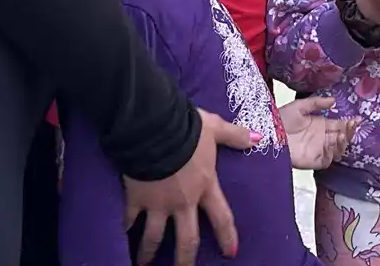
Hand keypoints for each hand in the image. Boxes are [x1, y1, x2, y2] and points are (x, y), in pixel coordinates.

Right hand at [123, 109, 252, 264]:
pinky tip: (120, 236)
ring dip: (148, 253)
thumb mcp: (214, 127)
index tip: (231, 254)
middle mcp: (183, 201)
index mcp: (205, 185)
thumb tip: (258, 137)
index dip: (227, 236)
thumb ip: (234, 135)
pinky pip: (129, 219)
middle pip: (187, 239)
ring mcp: (158, 203)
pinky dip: (124, 228)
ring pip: (154, 237)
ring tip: (143, 265)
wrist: (154, 127)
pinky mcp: (136, 198)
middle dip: (186, 259)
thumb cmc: (187, 127)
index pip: (221, 217)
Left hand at [279, 95, 356, 169]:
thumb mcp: (300, 106)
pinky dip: (332, 153)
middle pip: (341, 137)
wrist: (269, 133)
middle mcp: (322, 138)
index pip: (340, 125)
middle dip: (349, 132)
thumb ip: (317, 103)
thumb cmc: (282, 118)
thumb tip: (334, 100)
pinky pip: (327, 160)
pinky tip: (332, 144)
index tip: (356, 119)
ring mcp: (318, 150)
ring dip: (342, 142)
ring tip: (341, 134)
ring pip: (338, 149)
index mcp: (321, 125)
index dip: (349, 123)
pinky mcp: (313, 161)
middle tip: (351, 125)